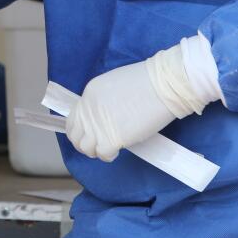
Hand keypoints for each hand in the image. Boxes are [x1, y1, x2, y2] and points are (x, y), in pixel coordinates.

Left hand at [65, 37, 222, 162]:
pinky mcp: (112, 137)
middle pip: (75, 136)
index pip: (73, 119)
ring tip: (108, 148)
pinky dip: (108, 156)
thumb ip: (102, 101)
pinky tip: (117, 151)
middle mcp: (89, 110)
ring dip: (95, 151)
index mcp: (89, 94)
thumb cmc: (146, 82)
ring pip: (85, 148)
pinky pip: (102, 154)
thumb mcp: (113, 85)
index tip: (90, 134)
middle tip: (98, 145)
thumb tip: (103, 116)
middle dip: (84, 144)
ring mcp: (98, 124)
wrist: (164, 85)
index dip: (80, 130)